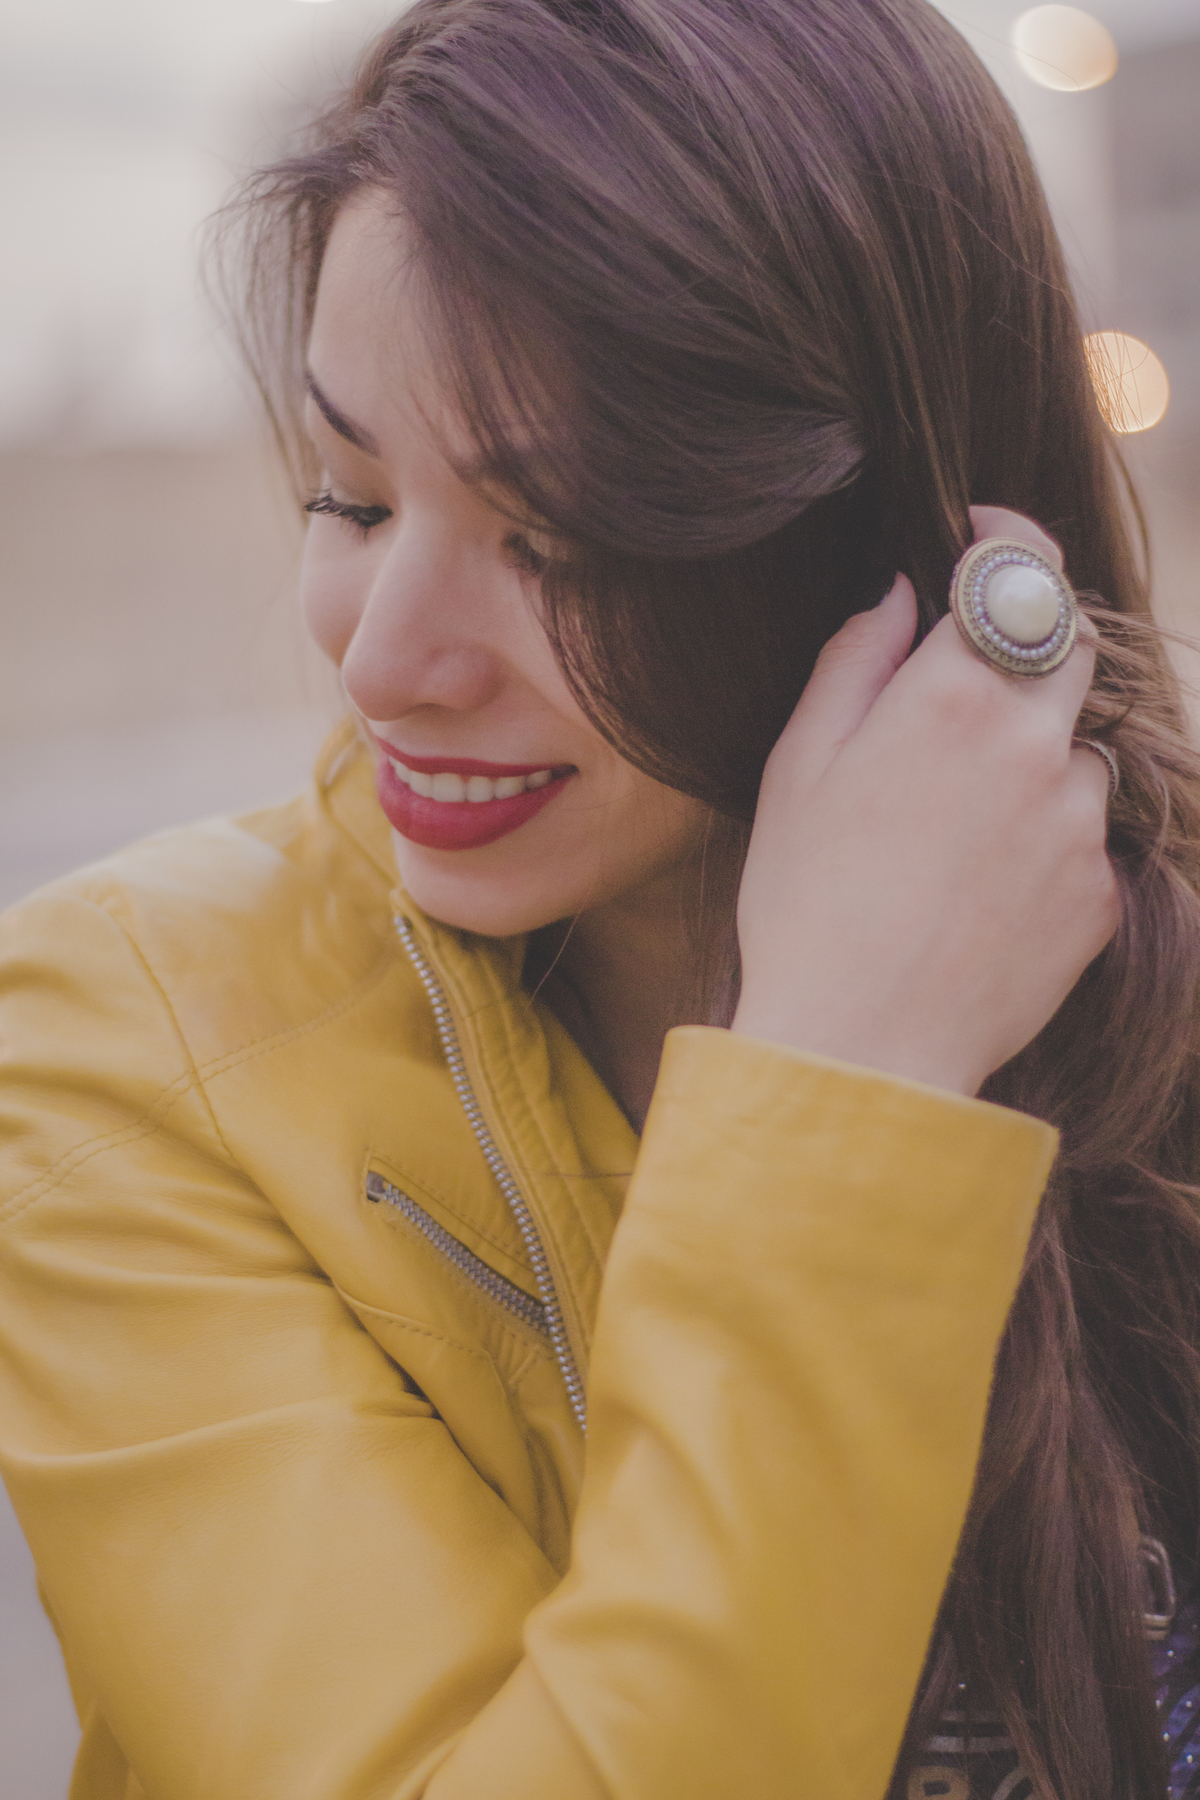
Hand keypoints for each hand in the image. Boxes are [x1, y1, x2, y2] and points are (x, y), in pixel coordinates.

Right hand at [731, 507, 1119, 1095]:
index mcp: (950, 697)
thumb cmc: (806, 905)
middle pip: (1074, 645)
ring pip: (1083, 748)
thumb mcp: (798, 769)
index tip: (985, 531)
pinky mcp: (1103, 892)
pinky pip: (1089, 835)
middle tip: (970, 691)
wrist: (862, 1045)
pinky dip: (1049, 841)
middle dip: (1032, 645)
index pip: (1018, 571)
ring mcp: (1079, 821)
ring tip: (962, 829)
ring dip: (1039, 758)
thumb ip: (853, 662)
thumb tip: (896, 593)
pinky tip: (982, 888)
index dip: (1008, 536)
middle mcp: (1034, 744)